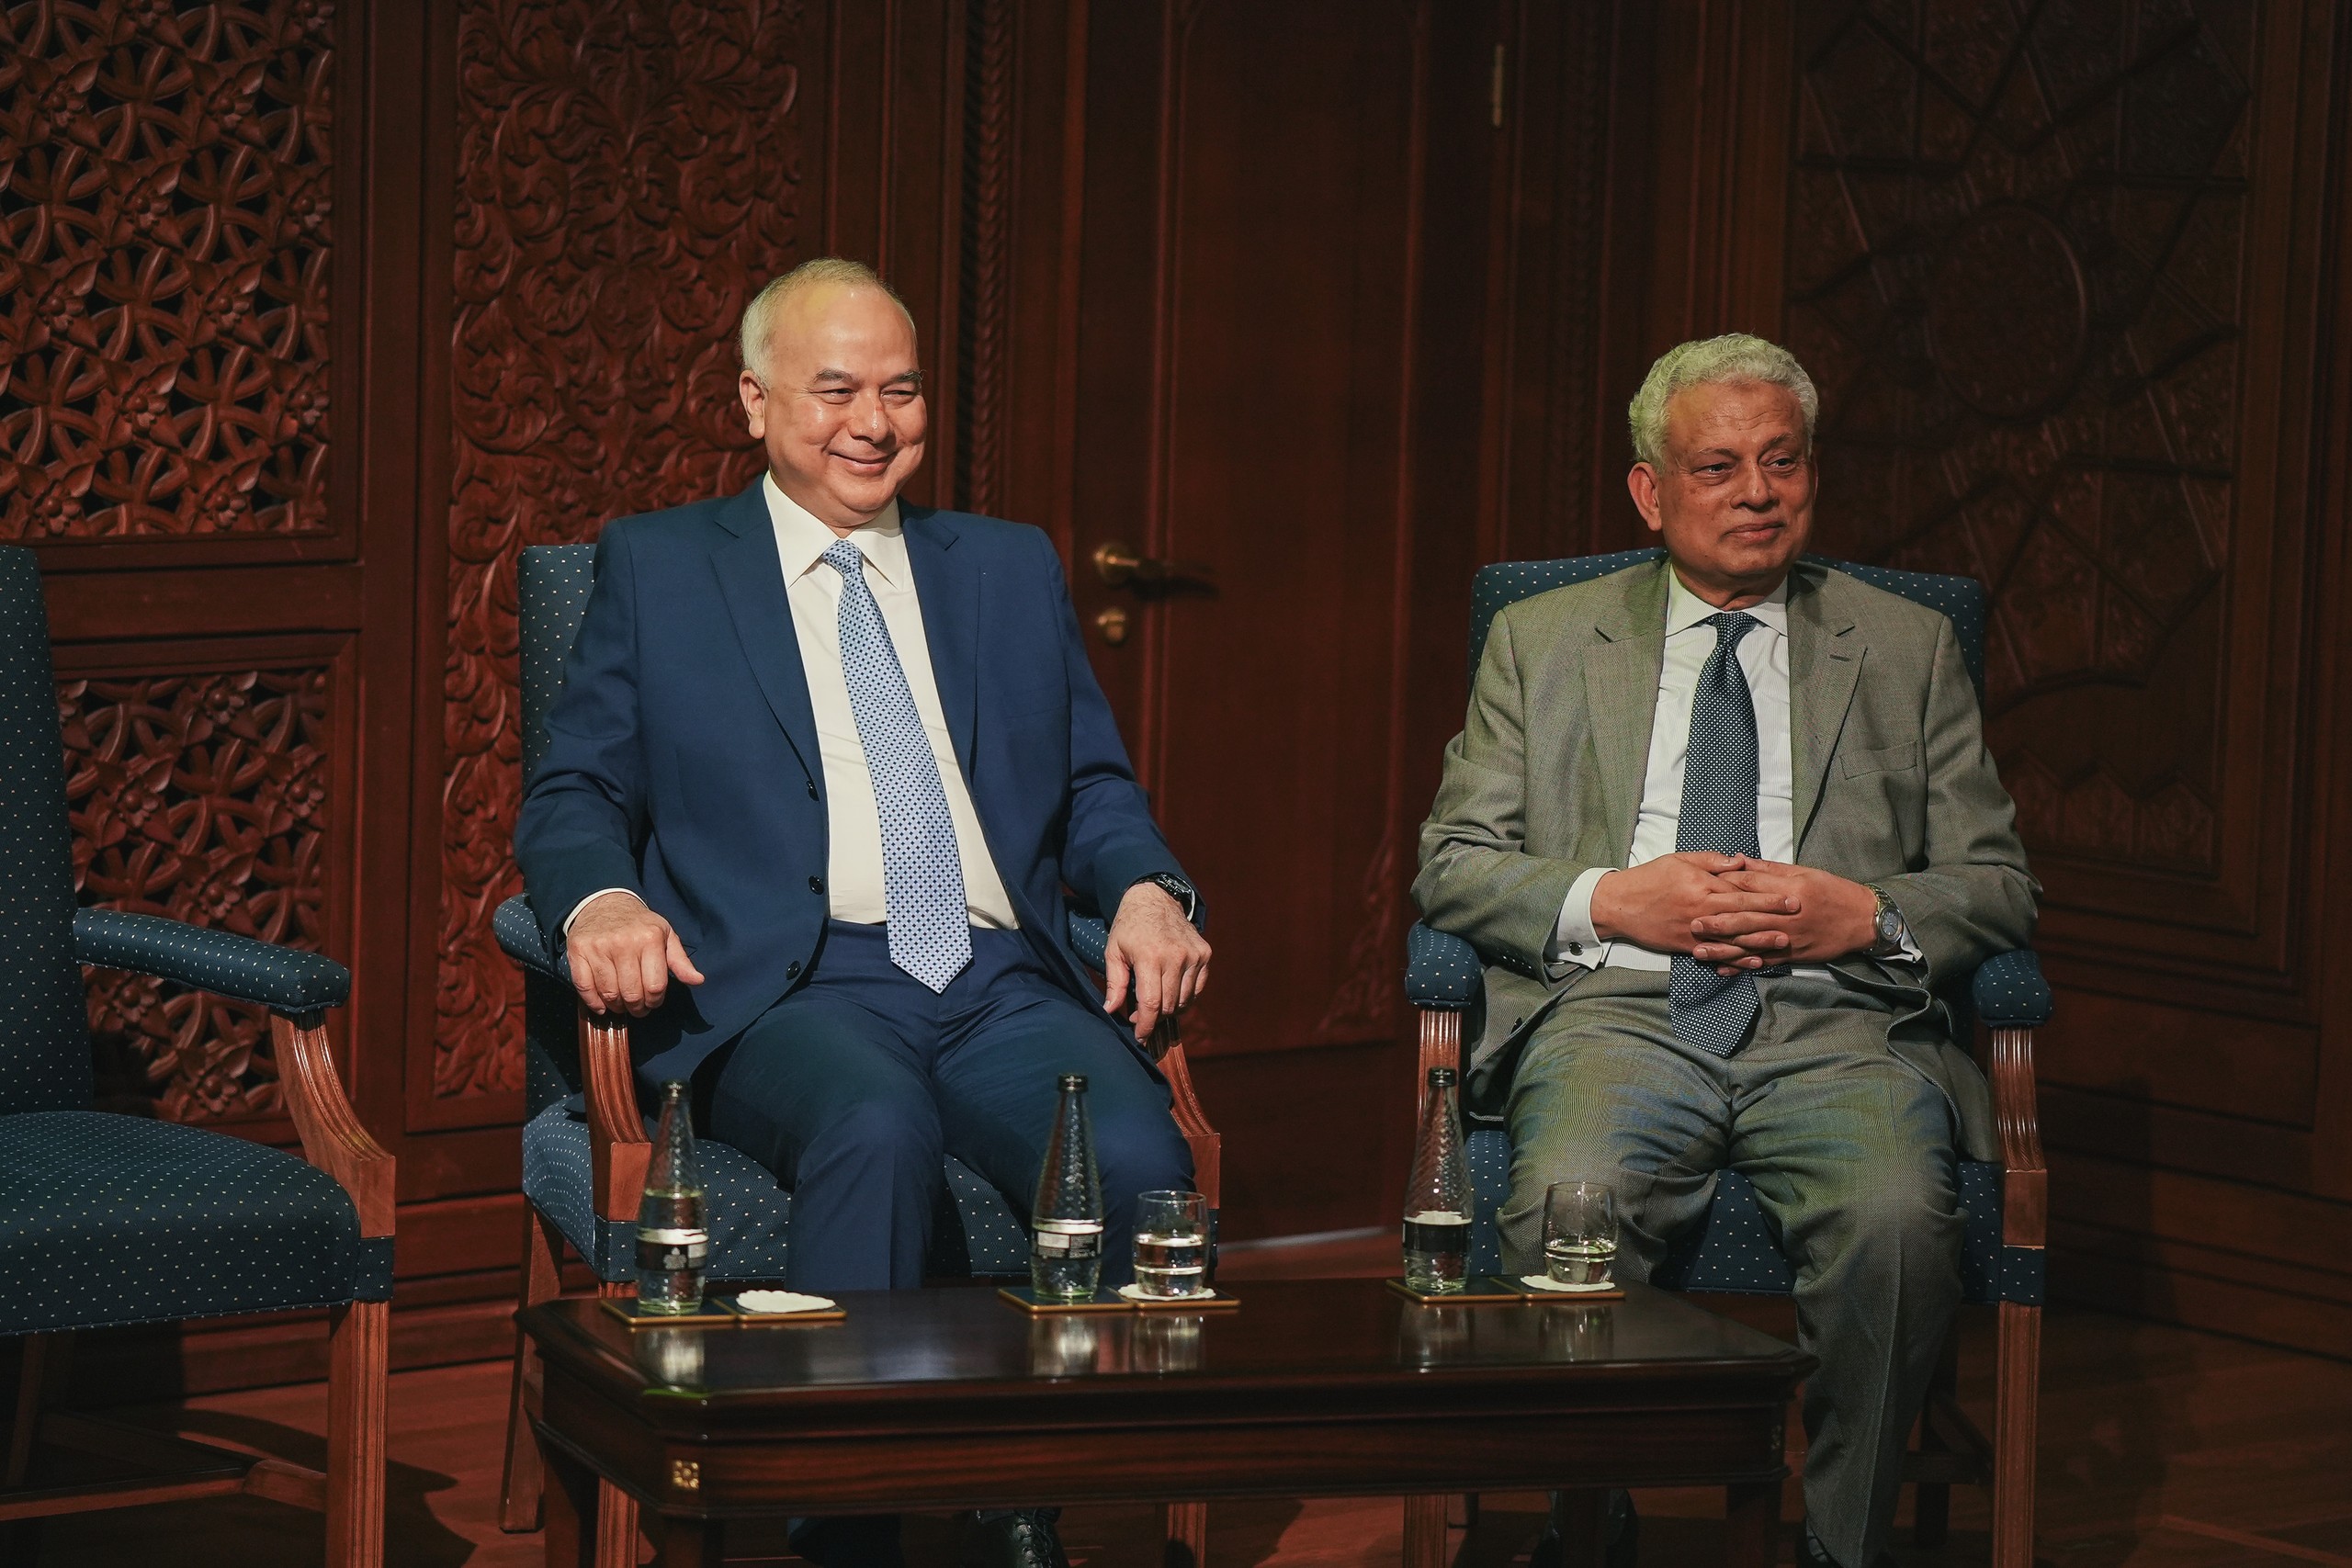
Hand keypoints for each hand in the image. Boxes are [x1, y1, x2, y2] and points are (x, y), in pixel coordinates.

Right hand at [565, 891, 705, 1016]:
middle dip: (637, 1008)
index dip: (655, 1001)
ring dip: (617, 1007)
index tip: (653, 1002)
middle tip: (638, 1008)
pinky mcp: (578, 951)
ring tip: (622, 1005)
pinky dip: (594, 1002)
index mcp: (650, 939)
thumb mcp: (665, 935)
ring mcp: (598, 948)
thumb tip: (697, 980)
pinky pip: (584, 987)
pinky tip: (602, 1005)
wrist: (605, 902)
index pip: (655, 986)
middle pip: (632, 993)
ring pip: (609, 993)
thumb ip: (680, 961)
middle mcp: (623, 943)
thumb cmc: (639, 924)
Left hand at [1101, 881, 1210, 1041]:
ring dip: (1170, 1008)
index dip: (1145, 1025)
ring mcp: (1193, 955)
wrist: (1155, 898)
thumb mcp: (1113, 952)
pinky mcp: (1204, 954)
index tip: (1140, 1036)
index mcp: (1150, 957)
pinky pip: (1197, 988)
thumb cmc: (1130, 927)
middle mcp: (1175, 957)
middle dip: (1154, 1017)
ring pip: (1185, 1000)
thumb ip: (1115, 983)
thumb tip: (1110, 1011)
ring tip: (1155, 1001)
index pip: (1152, 1003)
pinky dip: (1185, 996)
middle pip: (1169, 1005)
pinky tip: (1171, 992)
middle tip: (1141, 1015)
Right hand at [1590, 852, 1796, 961]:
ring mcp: (1695, 931)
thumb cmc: (1649, 878)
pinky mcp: (1686, 945)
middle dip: (1773, 918)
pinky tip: (1754, 962)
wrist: (1619, 904)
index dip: (1769, 896)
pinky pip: (1716, 954)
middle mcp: (1702, 910)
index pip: (1743, 892)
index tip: (1792, 897)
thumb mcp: (1679, 859)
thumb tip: (1741, 861)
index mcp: (1703, 886)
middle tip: (1798, 920)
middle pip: (1744, 916)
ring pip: (1734, 938)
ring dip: (1761, 941)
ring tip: (1784, 943)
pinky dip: (1736, 959)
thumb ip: (1712, 861)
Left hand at [1688, 860, 1877, 970]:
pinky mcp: (1793, 954)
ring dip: (1723, 949)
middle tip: (1693, 924)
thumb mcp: (1803, 872)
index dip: (1725, 887)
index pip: (1751, 887)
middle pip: (1747, 918)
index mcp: (1789, 891)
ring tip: (1699, 950)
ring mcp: (1789, 938)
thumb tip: (1738, 860)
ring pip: (1751, 944)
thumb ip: (1769, 869)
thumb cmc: (1832, 891)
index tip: (1702, 886)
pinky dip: (1743, 966)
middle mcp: (1787, 916)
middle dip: (1718, 922)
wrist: (1863, 919)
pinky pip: (1764, 961)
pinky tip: (1723, 969)